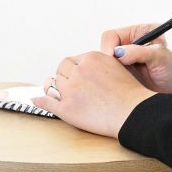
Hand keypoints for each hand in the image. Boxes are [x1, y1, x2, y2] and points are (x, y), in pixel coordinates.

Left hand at [31, 51, 156, 137]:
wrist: (134, 113)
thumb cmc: (129, 94)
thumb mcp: (114, 67)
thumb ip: (96, 63)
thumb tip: (80, 64)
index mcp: (91, 58)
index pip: (72, 61)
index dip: (75, 70)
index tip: (80, 79)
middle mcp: (78, 71)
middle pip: (61, 70)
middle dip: (65, 77)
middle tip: (73, 88)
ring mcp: (71, 90)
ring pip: (53, 84)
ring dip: (55, 88)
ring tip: (63, 94)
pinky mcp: (67, 108)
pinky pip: (47, 102)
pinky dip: (40, 101)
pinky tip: (36, 100)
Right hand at [97, 22, 171, 98]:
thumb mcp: (159, 57)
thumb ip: (139, 52)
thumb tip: (118, 53)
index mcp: (136, 34)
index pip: (111, 36)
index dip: (108, 48)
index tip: (112, 61)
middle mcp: (128, 45)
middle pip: (104, 50)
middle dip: (107, 62)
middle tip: (116, 74)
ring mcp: (124, 61)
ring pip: (104, 65)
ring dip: (110, 73)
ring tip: (125, 82)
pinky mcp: (123, 75)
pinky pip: (109, 77)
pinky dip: (112, 82)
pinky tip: (124, 88)